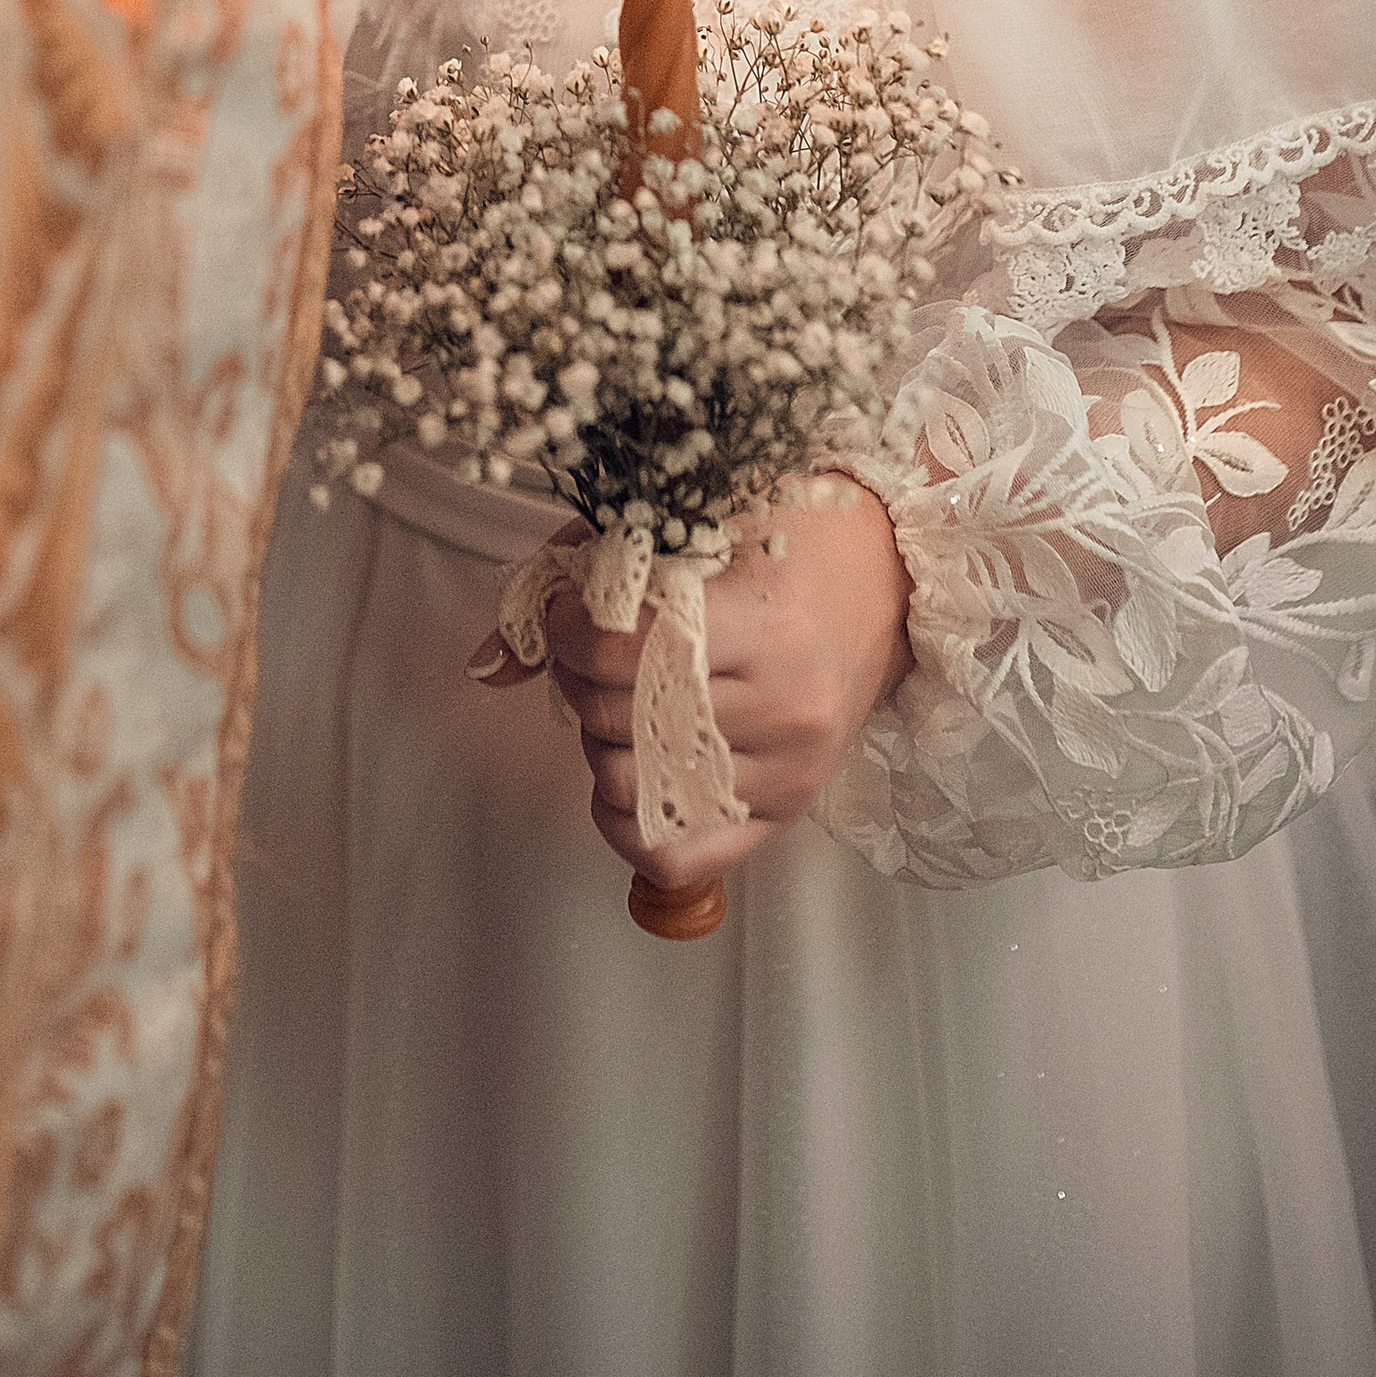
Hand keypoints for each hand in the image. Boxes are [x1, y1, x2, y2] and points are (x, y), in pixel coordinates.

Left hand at [477, 486, 912, 893]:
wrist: (888, 579)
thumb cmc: (785, 533)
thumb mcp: (692, 518)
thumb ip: (584, 572)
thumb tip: (487, 665)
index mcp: (764, 621)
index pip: (620, 651)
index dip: (566, 630)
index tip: (566, 610)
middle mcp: (783, 707)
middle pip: (618, 718)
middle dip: (575, 680)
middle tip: (584, 650)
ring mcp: (788, 770)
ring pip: (635, 788)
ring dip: (597, 746)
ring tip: (617, 702)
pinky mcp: (787, 813)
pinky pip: (678, 858)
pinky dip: (628, 829)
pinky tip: (626, 778)